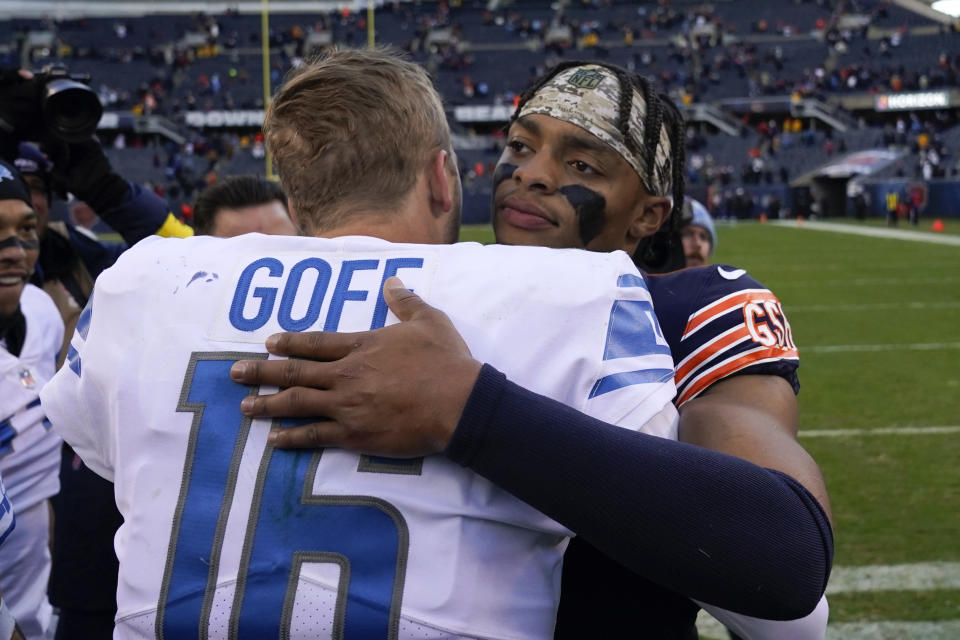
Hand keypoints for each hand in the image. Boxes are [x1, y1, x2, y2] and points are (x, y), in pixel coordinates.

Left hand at [230, 277, 482, 456]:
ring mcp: (347, 406)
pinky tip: (274, 440)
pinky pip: (315, 436)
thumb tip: (392, 280)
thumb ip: (405, 301)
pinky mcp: (355, 434)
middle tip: (234, 373)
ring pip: (297, 403)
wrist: (460, 403)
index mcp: (362, 346)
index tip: (268, 343)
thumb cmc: (446, 361)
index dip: (289, 343)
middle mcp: (347, 374)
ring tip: (245, 406)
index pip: (316, 343)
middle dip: (262, 372)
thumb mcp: (429, 320)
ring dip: (267, 404)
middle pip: (295, 372)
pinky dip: (292, 438)